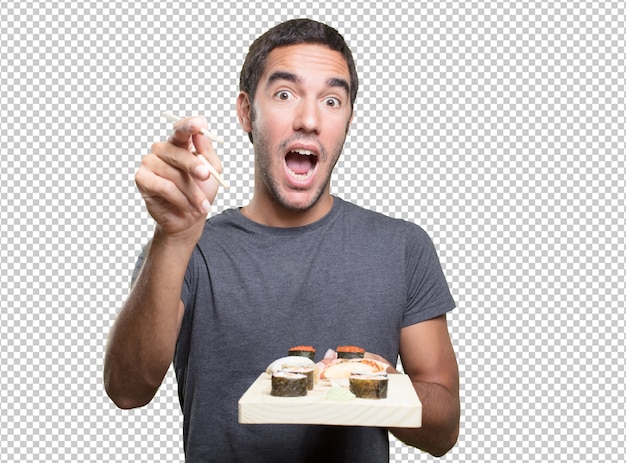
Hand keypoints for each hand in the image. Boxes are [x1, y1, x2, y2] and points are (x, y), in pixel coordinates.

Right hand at [135, 116, 222, 240]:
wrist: (190, 218)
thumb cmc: (200, 192)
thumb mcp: (212, 171)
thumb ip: (207, 152)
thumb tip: (201, 134)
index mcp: (179, 144)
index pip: (181, 129)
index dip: (189, 125)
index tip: (199, 124)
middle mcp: (162, 149)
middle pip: (178, 151)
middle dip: (195, 166)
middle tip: (206, 176)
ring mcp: (149, 162)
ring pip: (173, 174)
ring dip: (192, 192)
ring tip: (201, 205)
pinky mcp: (142, 178)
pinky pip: (164, 187)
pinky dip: (180, 198)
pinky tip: (187, 206)